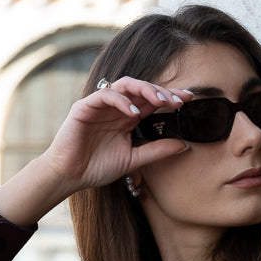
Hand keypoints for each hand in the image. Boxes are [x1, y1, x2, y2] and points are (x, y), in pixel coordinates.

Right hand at [42, 76, 194, 193]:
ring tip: (161, 101)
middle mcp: (116, 107)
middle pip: (142, 89)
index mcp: (127, 117)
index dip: (170, 97)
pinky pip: (105, 95)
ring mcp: (100, 105)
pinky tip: (134, 112)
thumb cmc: (97, 167)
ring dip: (145, 90)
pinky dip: (121, 101)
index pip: (151, 101)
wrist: (70, 175)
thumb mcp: (134, 160)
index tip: (190, 99)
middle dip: (162, 92)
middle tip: (179, 100)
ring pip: (125, 85)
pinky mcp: (85, 106)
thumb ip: (156, 151)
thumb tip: (184, 145)